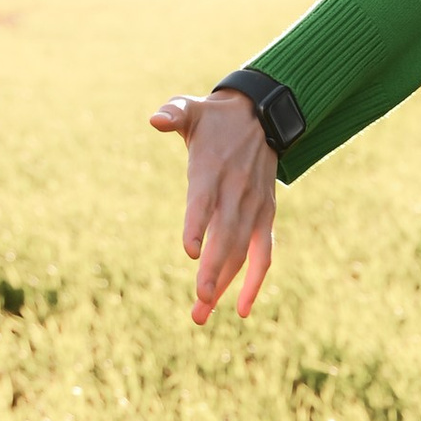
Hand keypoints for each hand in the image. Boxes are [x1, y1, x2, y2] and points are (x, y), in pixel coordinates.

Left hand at [149, 90, 277, 321]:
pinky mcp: (265, 216)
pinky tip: (240, 309)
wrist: (263, 115)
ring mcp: (253, 207)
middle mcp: (235, 192)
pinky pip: (264, 253)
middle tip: (198, 303)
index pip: (204, 202)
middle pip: (226, 238)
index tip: (191, 252)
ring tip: (203, 312)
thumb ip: (173, 113)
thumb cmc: (215, 118)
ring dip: (224, 285)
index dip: (198, 226)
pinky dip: (255, 281)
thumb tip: (156, 119)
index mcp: (211, 170)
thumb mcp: (191, 107)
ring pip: (241, 253)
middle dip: (213, 273)